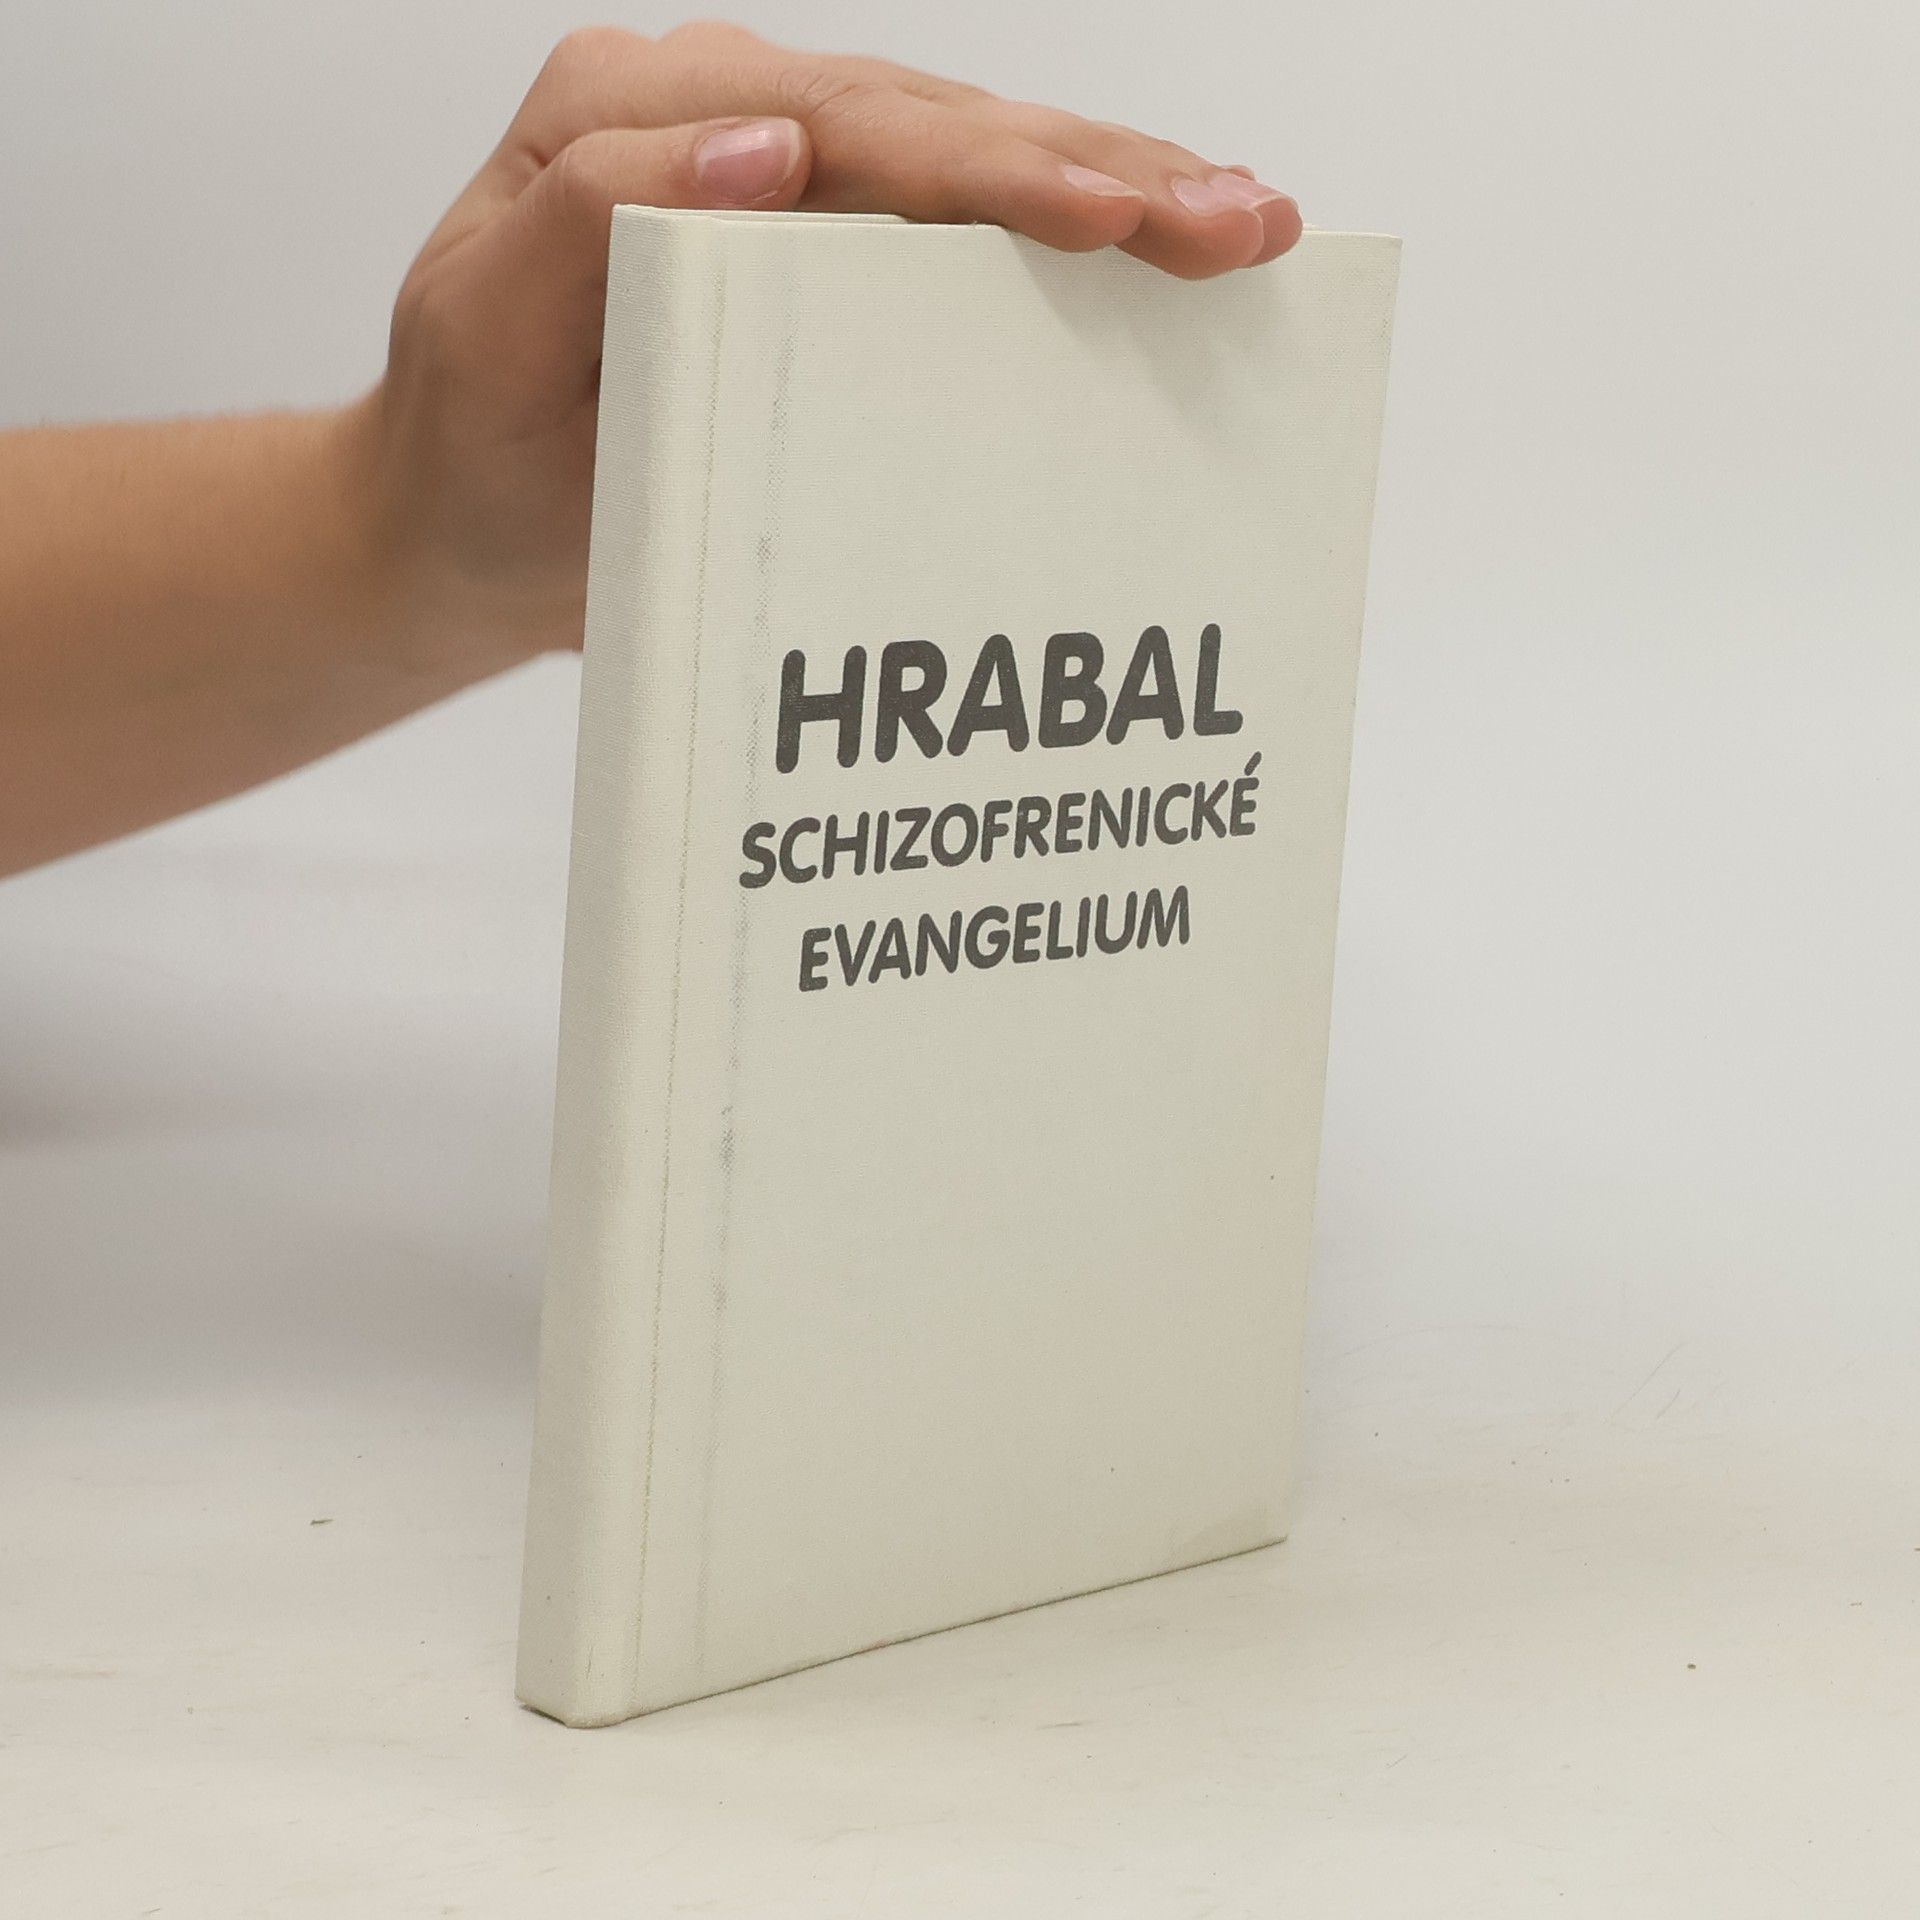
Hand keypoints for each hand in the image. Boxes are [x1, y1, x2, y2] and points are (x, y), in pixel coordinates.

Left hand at [365, 22, 1303, 668]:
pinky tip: (1165, 238)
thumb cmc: (473, 449)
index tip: (1109, 219)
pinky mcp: (827, 241)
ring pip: (973, 157)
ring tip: (1248, 223)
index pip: (843, 127)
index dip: (988, 169)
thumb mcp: (488, 340)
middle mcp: (719, 118)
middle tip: (1237, 223)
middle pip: (937, 125)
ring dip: (1118, 184)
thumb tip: (766, 148)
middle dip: (1100, 169)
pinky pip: (957, 219)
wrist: (461, 520)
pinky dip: (1068, 224)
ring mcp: (783, 173)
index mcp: (631, 121)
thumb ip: (595, 222)